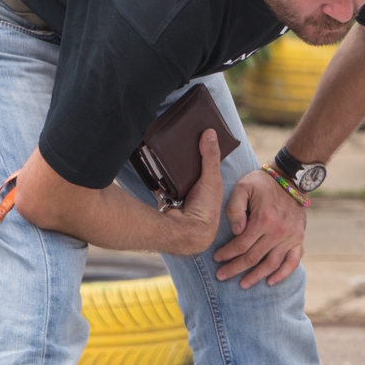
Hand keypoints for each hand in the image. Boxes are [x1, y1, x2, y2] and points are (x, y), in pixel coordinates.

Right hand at [156, 129, 225, 254]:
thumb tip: (210, 131)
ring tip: (164, 147)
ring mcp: (181, 197)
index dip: (202, 150)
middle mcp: (197, 191)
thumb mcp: (212, 178)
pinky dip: (157, 178)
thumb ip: (210, 156)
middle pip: (190, 170)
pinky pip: (160, 185)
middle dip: (183, 158)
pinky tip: (153, 165)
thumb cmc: (206, 209)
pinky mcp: (166, 200)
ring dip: (170, 168)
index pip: (206, 164)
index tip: (195, 132)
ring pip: (175, 177)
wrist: (186, 233)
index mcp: (211, 186)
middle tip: (176, 138)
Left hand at [213, 169, 306, 286]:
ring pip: (271, 264)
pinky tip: (270, 282)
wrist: (289, 179)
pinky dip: (282, 274)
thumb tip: (235, 232)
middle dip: (235, 268)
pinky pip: (292, 261)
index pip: (241, 244)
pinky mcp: (299, 239)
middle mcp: (278, 231)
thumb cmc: (261, 183)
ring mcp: (290, 237)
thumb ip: (235, 208)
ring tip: (243, 284)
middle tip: (221, 276)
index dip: (227, 254)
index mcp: (263, 219)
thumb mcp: (243, 187)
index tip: (217, 259)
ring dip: (256, 276)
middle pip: (253, 257)